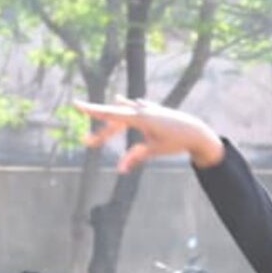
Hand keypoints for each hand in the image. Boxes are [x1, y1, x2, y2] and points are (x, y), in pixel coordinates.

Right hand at [72, 99, 226, 173]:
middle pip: (113, 119)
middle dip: (101, 132)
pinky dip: (126, 108)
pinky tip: (121, 102)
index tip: (76, 104)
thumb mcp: (154, 151)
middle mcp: (141, 109)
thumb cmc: (175, 141)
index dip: (92, 111)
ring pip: (122, 112)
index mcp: (139, 118)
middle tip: (88, 142)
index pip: (110, 115)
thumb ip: (135, 157)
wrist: (195, 131)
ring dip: (111, 118)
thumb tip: (120, 170)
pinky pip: (134, 107)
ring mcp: (146, 108)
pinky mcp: (152, 110)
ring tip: (95, 112)